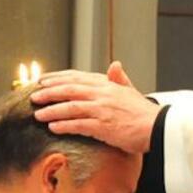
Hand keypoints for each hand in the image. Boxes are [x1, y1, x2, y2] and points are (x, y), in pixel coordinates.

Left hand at [31, 61, 156, 152]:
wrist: (158, 127)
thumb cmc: (145, 113)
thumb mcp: (131, 91)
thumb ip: (119, 79)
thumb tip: (115, 64)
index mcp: (108, 85)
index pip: (77, 78)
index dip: (58, 78)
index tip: (43, 80)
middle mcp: (103, 94)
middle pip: (69, 90)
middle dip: (49, 92)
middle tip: (34, 96)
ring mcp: (102, 110)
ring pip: (70, 107)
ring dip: (52, 110)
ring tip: (38, 114)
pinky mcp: (103, 126)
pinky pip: (78, 124)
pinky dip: (64, 125)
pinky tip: (53, 127)